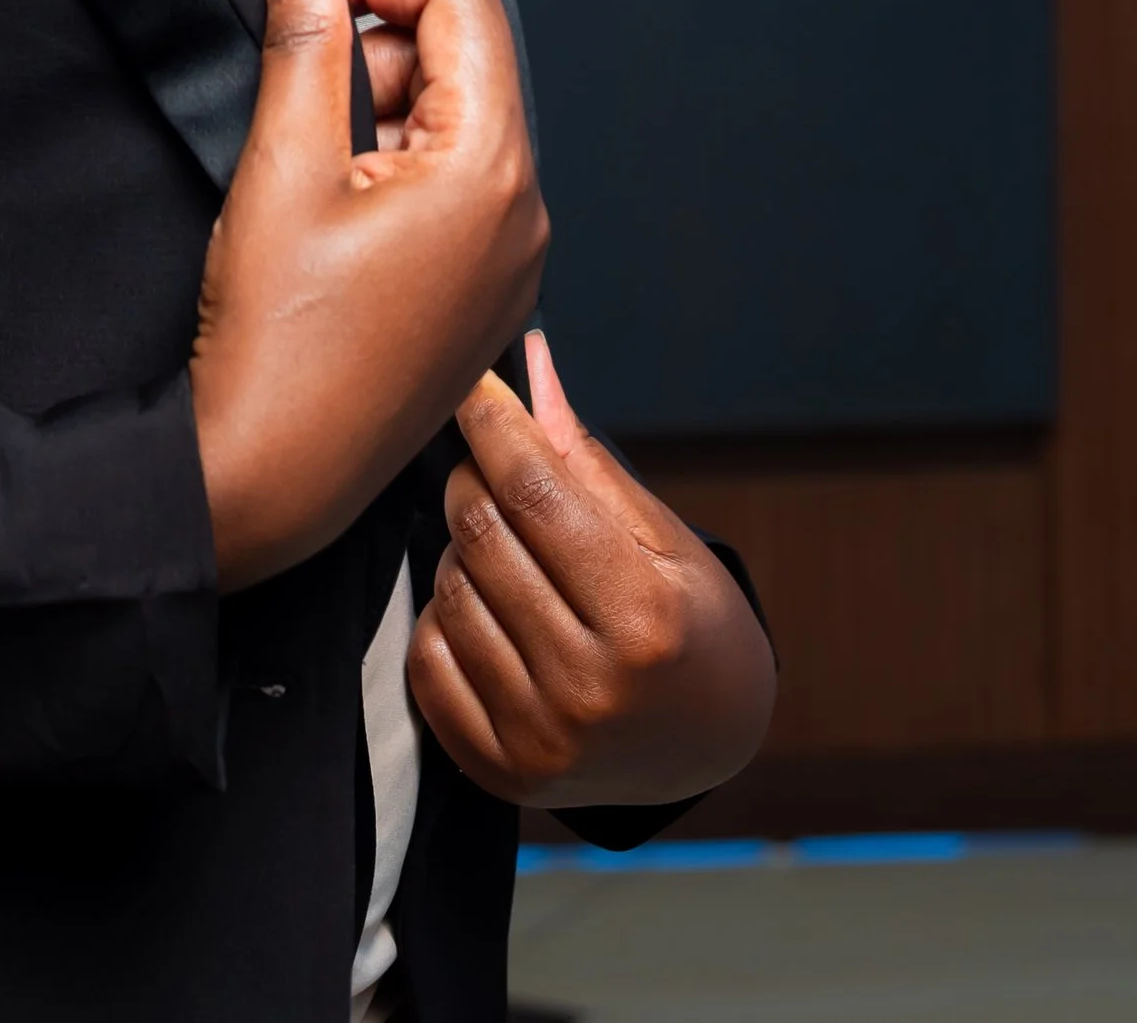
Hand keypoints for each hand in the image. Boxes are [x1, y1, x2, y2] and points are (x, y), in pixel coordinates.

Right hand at [190, 0, 546, 593]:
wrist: (274, 476)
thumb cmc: (278, 340)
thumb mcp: (282, 163)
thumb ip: (303, 38)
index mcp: (491, 171)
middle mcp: (524, 212)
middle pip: (465, 55)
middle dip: (377, 48)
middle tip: (302, 104)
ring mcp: (511, 260)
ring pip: (457, 117)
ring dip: (381, 109)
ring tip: (315, 174)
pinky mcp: (484, 293)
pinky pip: (458, 183)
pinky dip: (396, 166)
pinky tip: (337, 215)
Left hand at [408, 333, 777, 805]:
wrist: (710, 750)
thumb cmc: (692, 626)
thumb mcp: (667, 542)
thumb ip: (589, 461)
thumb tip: (530, 366)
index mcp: (644, 618)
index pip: (535, 492)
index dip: (493, 424)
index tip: (472, 384)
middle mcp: (590, 686)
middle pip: (482, 535)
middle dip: (474, 480)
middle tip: (492, 471)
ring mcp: (542, 737)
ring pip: (449, 589)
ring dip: (462, 551)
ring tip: (507, 553)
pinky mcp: (502, 770)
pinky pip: (427, 661)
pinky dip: (444, 618)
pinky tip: (486, 610)